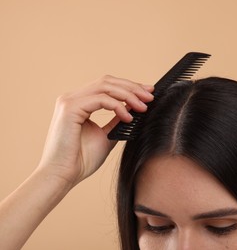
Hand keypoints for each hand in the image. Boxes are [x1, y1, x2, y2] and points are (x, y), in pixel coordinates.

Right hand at [38, 75, 153, 186]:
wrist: (63, 176)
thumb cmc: (81, 161)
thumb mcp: (106, 136)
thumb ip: (117, 121)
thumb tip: (133, 109)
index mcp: (79, 103)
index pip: (107, 86)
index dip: (129, 86)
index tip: (148, 93)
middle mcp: (72, 98)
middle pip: (107, 81)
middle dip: (132, 87)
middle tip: (150, 96)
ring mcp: (69, 101)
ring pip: (105, 86)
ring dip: (128, 95)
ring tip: (143, 107)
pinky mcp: (70, 108)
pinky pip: (100, 99)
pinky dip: (118, 106)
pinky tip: (128, 117)